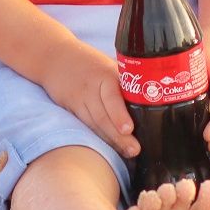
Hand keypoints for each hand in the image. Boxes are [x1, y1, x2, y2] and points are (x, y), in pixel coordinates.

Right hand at [36, 42, 141, 159]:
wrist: (55, 56)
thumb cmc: (89, 62)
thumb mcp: (108, 64)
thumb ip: (125, 79)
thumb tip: (154, 95)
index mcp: (105, 74)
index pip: (112, 96)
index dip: (119, 114)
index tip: (128, 129)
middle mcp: (92, 88)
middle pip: (104, 116)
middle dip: (119, 136)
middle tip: (134, 150)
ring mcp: (80, 98)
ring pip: (95, 123)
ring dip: (110, 140)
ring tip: (126, 152)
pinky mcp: (71, 107)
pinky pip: (86, 124)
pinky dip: (98, 136)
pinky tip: (109, 146)